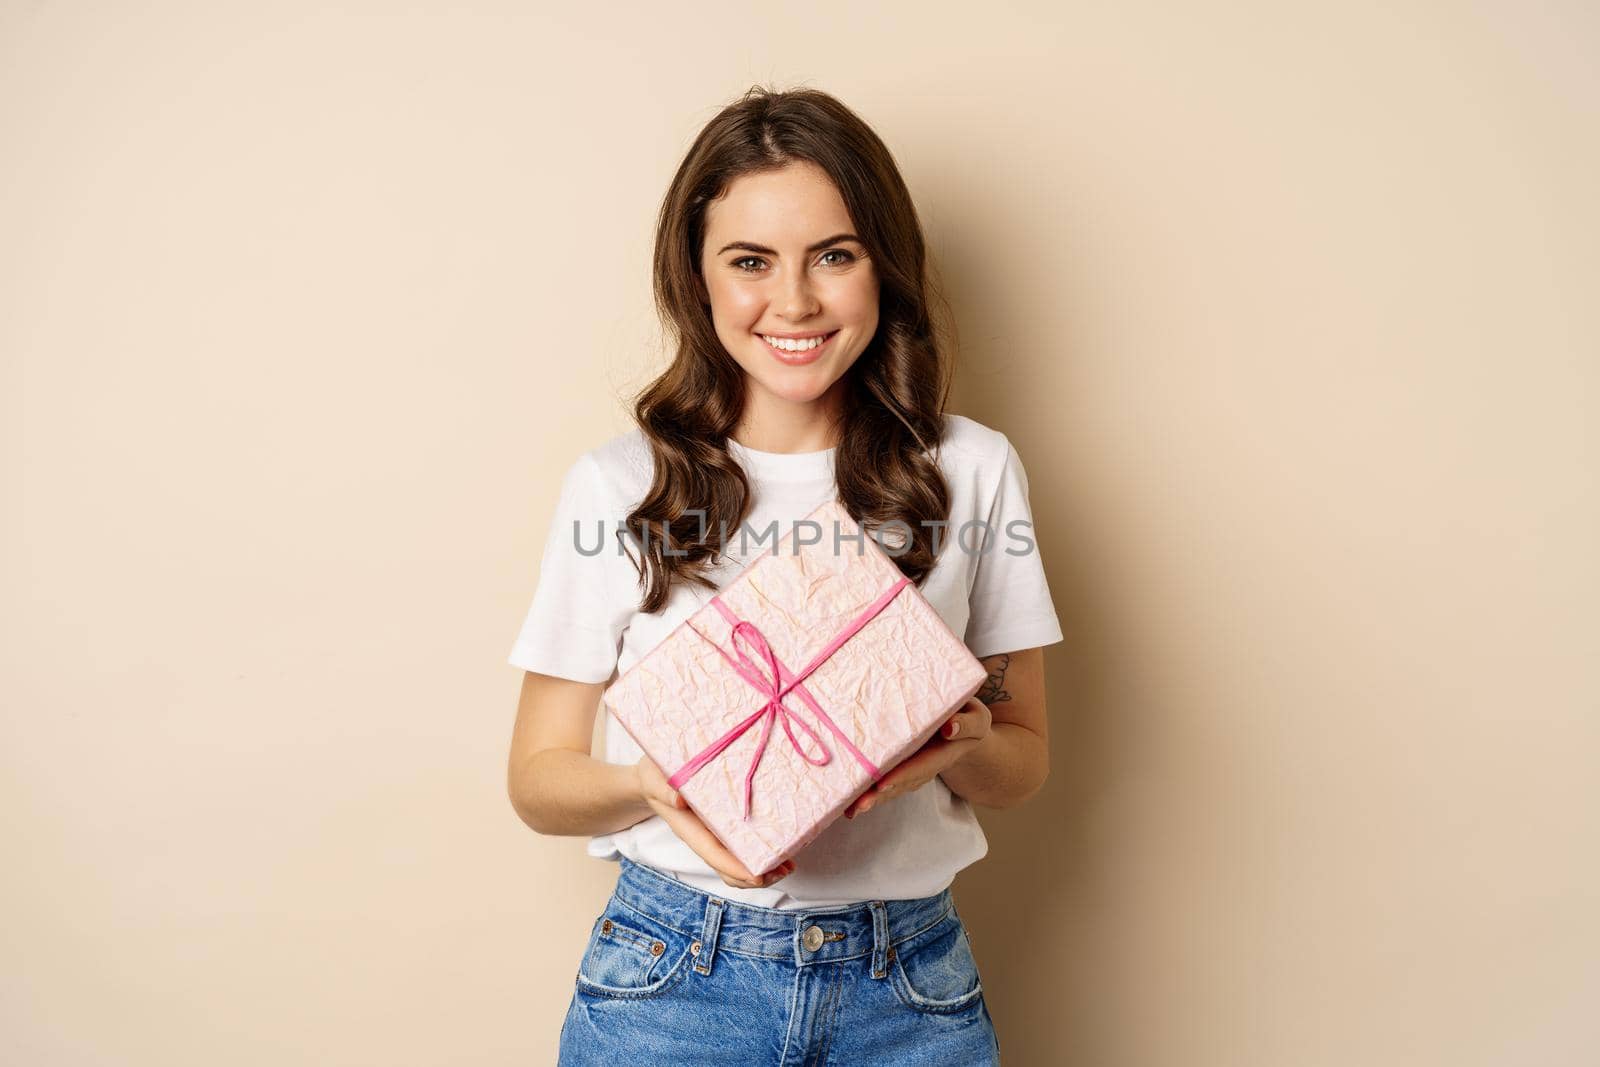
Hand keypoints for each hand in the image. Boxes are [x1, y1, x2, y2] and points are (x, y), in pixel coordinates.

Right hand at [633, 755, 795, 889]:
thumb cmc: (655, 775)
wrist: (655, 775)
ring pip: (740, 862)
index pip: (714, 855)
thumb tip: (680, 799)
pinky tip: (784, 844)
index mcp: (690, 830)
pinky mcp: (727, 825)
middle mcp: (706, 837)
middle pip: (731, 868)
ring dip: (765, 868)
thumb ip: (665, 788)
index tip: (757, 876)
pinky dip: (765, 850)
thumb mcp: (656, 777)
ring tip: (790, 864)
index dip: (735, 868)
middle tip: (785, 869)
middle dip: (758, 876)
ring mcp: (717, 834)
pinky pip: (745, 845)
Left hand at [843, 696, 991, 818]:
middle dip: (880, 795)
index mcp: (945, 752)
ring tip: (850, 808)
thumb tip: (949, 728)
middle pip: (902, 783)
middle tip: (858, 805)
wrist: (965, 729)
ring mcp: (914, 770)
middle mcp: (927, 766)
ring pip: (892, 787)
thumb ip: (968, 723)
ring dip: (871, 799)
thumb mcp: (977, 717)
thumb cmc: (968, 717)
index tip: (883, 784)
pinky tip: (848, 801)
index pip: (922, 765)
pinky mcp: (902, 768)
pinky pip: (885, 782)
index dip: (903, 775)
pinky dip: (868, 792)